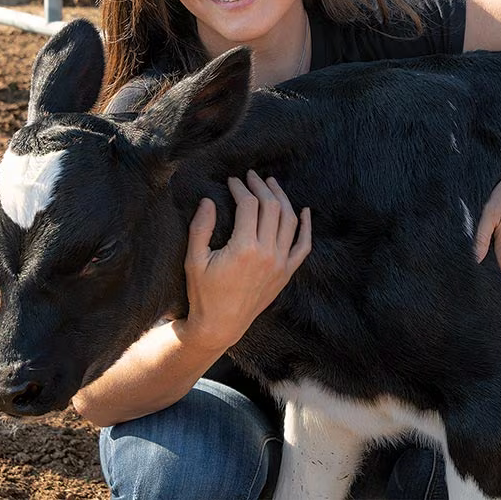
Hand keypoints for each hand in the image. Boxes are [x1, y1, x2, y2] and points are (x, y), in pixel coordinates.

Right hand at [178, 170, 310, 350]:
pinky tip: (305, 211)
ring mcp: (281, 263)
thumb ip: (201, 228)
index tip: (232, 180)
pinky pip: (304, 246)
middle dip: (261, 187)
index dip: (240, 188)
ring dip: (282, 198)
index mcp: (244, 248)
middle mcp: (268, 253)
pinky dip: (306, 227)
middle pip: (272, 207)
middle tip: (251, 176)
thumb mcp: (194, 260)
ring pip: (289, 220)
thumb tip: (208, 200)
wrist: (221, 325)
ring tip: (271, 184)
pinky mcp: (287, 272)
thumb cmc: (204, 293)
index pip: (249, 204)